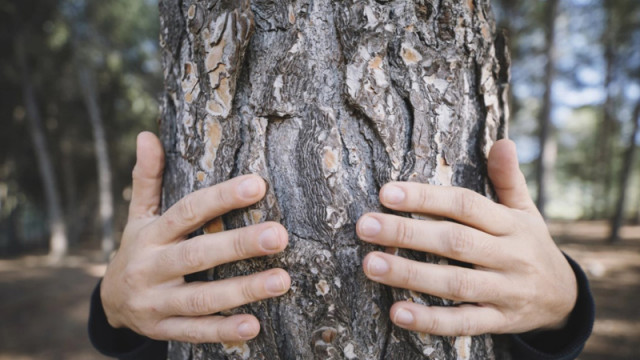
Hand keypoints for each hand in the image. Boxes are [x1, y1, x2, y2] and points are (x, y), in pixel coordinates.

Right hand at [100, 132, 290, 343]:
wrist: (110, 302)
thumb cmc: (138, 249)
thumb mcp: (139, 215)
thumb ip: (147, 178)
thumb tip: (146, 135)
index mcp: (150, 234)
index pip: (187, 211)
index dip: (221, 197)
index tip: (257, 185)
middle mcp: (150, 268)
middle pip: (197, 254)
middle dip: (239, 245)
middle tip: (279, 236)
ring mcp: (155, 302)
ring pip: (201, 298)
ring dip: (243, 290)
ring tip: (282, 281)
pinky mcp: (162, 329)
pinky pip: (194, 331)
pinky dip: (223, 331)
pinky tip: (254, 325)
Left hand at [356, 139, 576, 335]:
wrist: (565, 299)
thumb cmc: (530, 246)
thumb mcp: (526, 211)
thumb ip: (509, 179)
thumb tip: (503, 141)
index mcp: (510, 224)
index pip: (465, 205)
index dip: (426, 198)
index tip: (387, 192)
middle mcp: (508, 256)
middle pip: (455, 242)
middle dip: (407, 233)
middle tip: (365, 225)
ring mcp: (505, 291)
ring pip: (454, 283)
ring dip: (410, 275)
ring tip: (370, 264)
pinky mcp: (499, 321)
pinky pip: (463, 323)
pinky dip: (430, 320)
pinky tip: (397, 312)